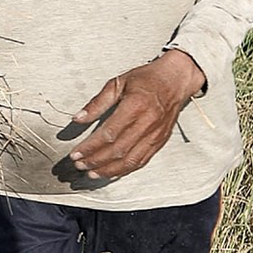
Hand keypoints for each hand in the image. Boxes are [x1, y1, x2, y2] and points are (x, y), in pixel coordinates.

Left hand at [67, 49, 205, 180]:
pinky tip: (112, 172)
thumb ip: (97, 103)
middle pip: (117, 150)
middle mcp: (147, 123)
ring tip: (92, 173)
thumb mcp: (118, 83)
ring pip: (129, 160)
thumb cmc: (148, 79)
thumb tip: (78, 118)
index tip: (76, 153)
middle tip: (80, 165)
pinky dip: (125, 170)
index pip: (108, 134)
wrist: (176, 80)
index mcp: (135, 106)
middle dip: (95, 160)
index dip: (90, 147)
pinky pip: (141, 161)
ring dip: (108, 170)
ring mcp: (155, 134)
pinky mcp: (159, 141)